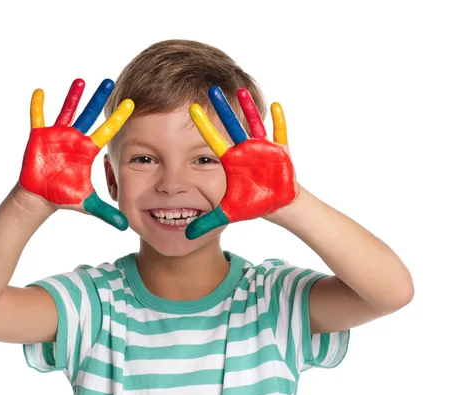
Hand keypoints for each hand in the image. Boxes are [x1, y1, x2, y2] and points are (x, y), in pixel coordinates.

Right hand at [19, 78, 133, 229]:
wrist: (40, 197)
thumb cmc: (64, 196)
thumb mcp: (87, 204)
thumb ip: (106, 213)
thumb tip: (125, 227)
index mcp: (87, 150)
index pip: (106, 131)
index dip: (117, 118)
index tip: (131, 103)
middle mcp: (75, 139)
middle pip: (90, 115)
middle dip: (99, 99)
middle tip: (110, 81)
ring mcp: (57, 136)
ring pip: (67, 111)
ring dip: (73, 96)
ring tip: (81, 80)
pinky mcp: (39, 137)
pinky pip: (38, 118)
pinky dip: (38, 106)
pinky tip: (40, 91)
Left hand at [185, 86, 299, 239]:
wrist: (277, 204)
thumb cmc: (253, 204)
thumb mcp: (227, 214)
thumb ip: (206, 222)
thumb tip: (185, 236)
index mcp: (231, 161)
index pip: (213, 140)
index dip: (204, 126)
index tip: (191, 109)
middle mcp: (244, 150)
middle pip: (231, 125)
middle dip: (222, 108)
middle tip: (211, 89)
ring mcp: (262, 148)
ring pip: (253, 124)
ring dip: (248, 108)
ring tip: (240, 90)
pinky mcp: (280, 151)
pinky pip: (280, 133)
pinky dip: (279, 121)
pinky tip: (276, 106)